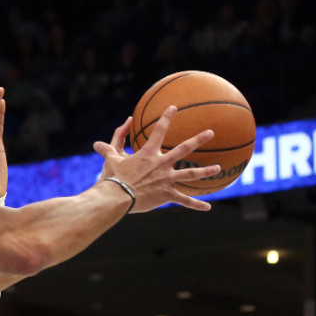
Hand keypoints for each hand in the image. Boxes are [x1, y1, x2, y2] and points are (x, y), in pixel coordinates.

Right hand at [93, 106, 219, 212]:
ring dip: (206, 171)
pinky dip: (196, 205)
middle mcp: (161, 164)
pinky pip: (184, 200)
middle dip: (198, 139)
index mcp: (148, 154)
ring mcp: (166, 180)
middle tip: (211, 132)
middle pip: (184, 149)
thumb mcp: (110, 160)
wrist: (117, 197)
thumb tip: (97, 142)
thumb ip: (108, 148)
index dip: (167, 118)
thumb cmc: (113, 178)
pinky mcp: (166, 195)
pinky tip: (208, 208)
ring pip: (190, 174)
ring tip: (218, 168)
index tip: (174, 108)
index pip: (159, 130)